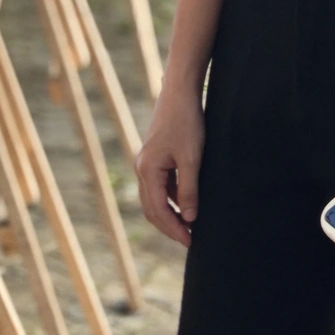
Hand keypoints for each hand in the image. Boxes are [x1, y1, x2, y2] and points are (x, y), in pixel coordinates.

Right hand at [134, 84, 204, 246]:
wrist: (180, 92)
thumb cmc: (187, 123)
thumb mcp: (192, 158)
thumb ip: (189, 190)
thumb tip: (189, 218)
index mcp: (147, 170)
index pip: (158, 210)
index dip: (174, 229)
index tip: (190, 241)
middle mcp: (142, 168)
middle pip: (152, 208)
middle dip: (169, 226)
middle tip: (189, 240)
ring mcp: (146, 163)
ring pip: (155, 198)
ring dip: (170, 214)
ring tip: (189, 226)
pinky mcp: (154, 157)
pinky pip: (160, 186)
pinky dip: (171, 199)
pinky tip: (187, 203)